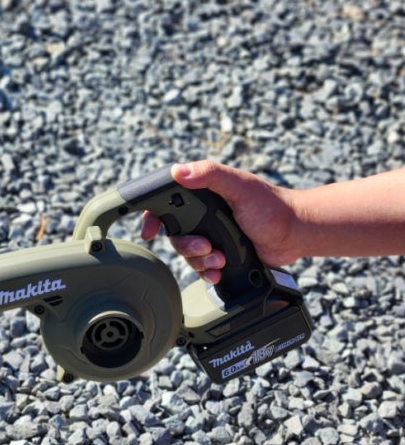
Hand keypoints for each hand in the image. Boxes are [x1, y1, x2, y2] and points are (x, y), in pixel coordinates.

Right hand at [141, 161, 299, 283]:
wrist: (294, 233)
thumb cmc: (270, 205)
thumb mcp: (239, 185)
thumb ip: (210, 175)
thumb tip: (178, 171)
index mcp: (202, 194)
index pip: (166, 202)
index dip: (152, 217)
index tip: (150, 232)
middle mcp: (202, 215)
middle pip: (174, 235)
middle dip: (187, 246)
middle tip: (207, 246)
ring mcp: (210, 236)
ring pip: (187, 255)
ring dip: (200, 261)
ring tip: (220, 259)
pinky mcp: (219, 255)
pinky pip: (201, 269)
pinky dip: (208, 273)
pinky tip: (220, 271)